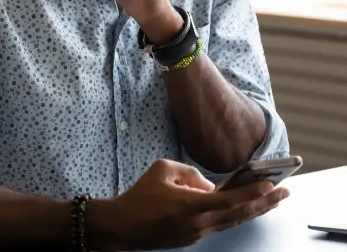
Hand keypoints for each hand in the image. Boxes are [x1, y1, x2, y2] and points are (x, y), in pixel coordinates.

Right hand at [91, 159, 288, 250]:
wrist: (123, 226)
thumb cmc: (141, 195)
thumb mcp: (163, 169)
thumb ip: (190, 173)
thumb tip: (208, 185)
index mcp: (192, 206)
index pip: (231, 200)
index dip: (253, 192)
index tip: (272, 184)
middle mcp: (200, 224)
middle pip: (240, 214)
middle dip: (265, 202)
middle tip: (285, 192)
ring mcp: (198, 234)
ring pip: (233, 221)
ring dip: (254, 210)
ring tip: (273, 199)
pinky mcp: (193, 238)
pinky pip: (220, 223)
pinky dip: (235, 214)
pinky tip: (242, 206)